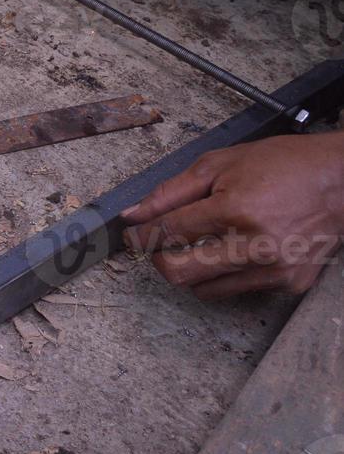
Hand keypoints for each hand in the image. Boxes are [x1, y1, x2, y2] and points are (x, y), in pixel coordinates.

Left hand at [122, 132, 343, 297]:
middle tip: (157, 246)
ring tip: (201, 243)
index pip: (168, 233)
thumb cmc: (283, 165)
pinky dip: (225, 274)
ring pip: (205, 289)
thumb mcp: (219, 164)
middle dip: (158, 260)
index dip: (140, 236)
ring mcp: (275, 269)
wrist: (342, 180)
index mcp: (235, 210)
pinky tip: (237, 249)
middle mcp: (256, 246)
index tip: (131, 236)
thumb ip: (171, 192)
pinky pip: (237, 289)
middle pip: (180, 274)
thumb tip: (134, 214)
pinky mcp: (289, 284)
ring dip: (192, 269)